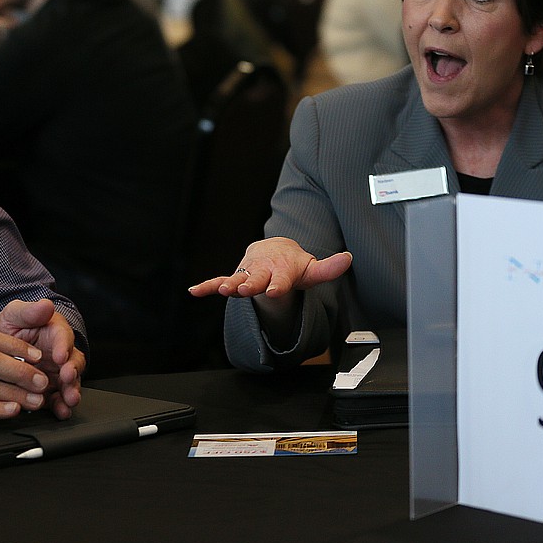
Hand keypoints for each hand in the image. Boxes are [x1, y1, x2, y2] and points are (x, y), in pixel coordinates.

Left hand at [0, 298, 84, 418]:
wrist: (0, 349)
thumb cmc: (12, 328)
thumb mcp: (14, 314)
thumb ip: (29, 311)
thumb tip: (45, 304)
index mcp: (55, 332)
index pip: (63, 336)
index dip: (62, 346)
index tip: (59, 355)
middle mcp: (60, 353)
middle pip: (73, 362)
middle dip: (72, 371)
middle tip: (67, 377)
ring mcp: (56, 373)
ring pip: (70, 382)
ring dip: (71, 391)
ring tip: (69, 399)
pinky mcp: (50, 390)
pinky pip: (59, 399)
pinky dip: (61, 406)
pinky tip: (61, 411)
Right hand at [188, 237, 351, 299]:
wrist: (274, 251)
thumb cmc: (294, 266)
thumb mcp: (312, 270)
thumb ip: (328, 268)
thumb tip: (348, 258)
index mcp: (281, 271)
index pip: (281, 280)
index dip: (278, 286)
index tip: (274, 291)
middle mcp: (262, 272)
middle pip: (256, 279)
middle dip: (250, 284)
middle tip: (244, 290)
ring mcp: (247, 274)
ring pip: (236, 280)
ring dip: (228, 285)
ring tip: (220, 290)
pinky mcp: (236, 277)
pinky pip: (218, 280)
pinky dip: (207, 286)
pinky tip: (193, 291)